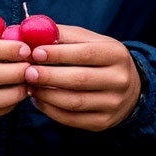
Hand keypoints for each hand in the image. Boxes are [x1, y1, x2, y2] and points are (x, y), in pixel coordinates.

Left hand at [24, 26, 140, 130]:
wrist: (128, 89)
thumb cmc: (99, 60)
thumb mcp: (90, 42)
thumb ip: (64, 36)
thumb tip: (32, 33)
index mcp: (117, 55)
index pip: (86, 54)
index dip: (59, 54)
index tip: (35, 52)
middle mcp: (119, 80)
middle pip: (80, 79)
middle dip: (49, 76)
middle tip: (27, 72)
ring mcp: (112, 104)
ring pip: (74, 102)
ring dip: (46, 95)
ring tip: (29, 86)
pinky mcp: (103, 122)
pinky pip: (71, 119)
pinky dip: (50, 110)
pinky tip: (38, 100)